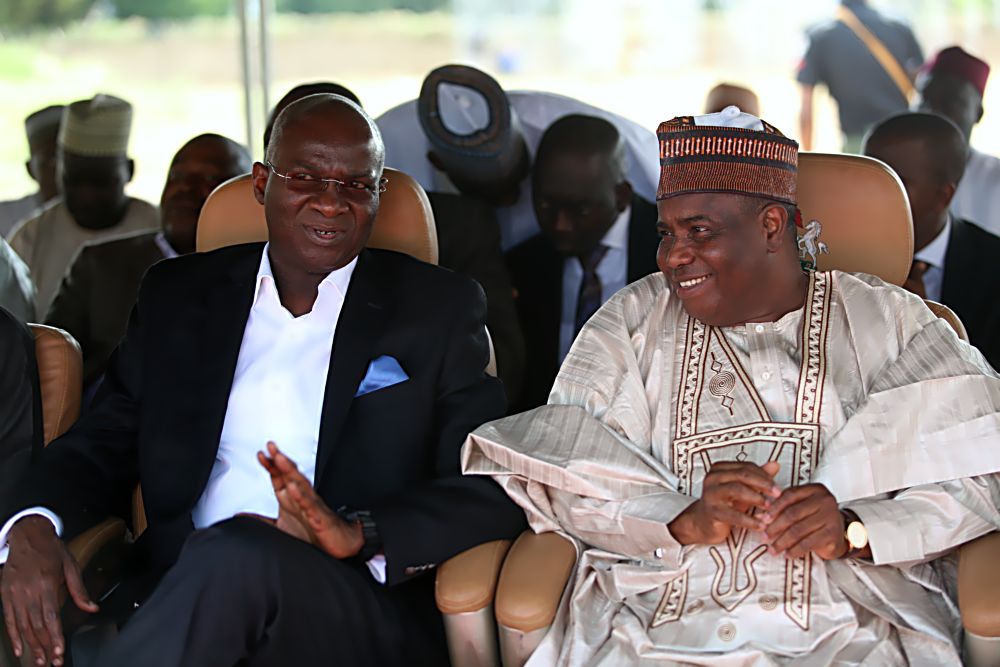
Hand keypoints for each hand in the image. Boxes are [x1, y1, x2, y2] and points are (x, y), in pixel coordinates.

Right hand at [1, 516, 97, 666]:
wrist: (27, 534)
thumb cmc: (51, 550)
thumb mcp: (70, 565)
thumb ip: (79, 590)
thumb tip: (92, 608)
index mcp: (46, 583)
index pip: (51, 617)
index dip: (55, 636)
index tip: (59, 652)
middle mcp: (28, 591)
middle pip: (36, 625)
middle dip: (45, 646)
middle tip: (51, 663)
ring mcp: (14, 593)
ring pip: (22, 625)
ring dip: (31, 645)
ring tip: (38, 660)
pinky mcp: (5, 594)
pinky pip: (9, 619)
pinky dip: (14, 635)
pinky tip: (19, 648)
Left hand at [257, 442, 363, 558]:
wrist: (339, 545)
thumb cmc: (313, 534)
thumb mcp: (280, 528)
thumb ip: (262, 520)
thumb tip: (241, 517)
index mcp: (292, 499)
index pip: (280, 476)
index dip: (271, 465)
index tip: (261, 454)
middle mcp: (301, 498)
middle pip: (290, 475)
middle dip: (280, 460)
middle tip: (271, 447)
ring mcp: (311, 506)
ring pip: (301, 484)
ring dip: (290, 471)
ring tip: (280, 459)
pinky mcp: (319, 518)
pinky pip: (310, 506)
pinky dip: (302, 497)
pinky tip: (294, 489)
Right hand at [668, 461, 780, 544]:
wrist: (702, 523)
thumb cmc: (723, 504)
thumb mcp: (742, 489)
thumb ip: (757, 477)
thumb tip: (775, 465)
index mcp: (720, 469)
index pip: (746, 467)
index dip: (764, 475)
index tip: (776, 485)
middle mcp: (713, 478)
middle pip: (742, 475)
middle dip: (763, 484)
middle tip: (777, 493)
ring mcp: (710, 494)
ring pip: (737, 489)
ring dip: (756, 498)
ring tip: (769, 507)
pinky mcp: (712, 511)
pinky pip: (734, 514)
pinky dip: (750, 520)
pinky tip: (761, 525)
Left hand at [761, 483, 845, 559]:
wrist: (842, 533)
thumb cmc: (816, 518)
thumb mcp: (801, 507)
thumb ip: (783, 508)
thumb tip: (760, 518)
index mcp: (815, 489)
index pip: (790, 495)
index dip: (774, 507)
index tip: (763, 519)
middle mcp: (825, 500)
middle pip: (793, 514)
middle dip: (775, 526)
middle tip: (764, 536)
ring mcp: (831, 517)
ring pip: (799, 530)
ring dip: (782, 542)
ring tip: (772, 549)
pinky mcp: (832, 534)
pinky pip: (808, 543)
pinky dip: (795, 550)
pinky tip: (787, 554)